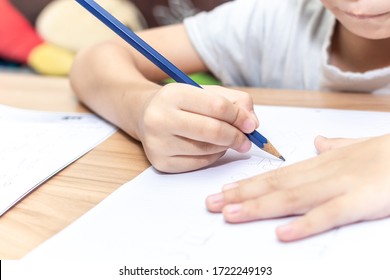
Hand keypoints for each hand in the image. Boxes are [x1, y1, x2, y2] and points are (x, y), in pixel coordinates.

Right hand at [137, 84, 258, 172]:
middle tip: (246, 140)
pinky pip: (199, 164)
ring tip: (225, 140)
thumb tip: (252, 124)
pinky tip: (211, 148)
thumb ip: (235, 102)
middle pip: (212, 131)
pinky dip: (212, 157)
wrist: (144, 114)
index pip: (217, 107)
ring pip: (207, 150)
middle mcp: (160, 118)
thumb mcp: (206, 92)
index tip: (250, 125)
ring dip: (224, 147)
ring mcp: (158, 143)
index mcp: (173, 94)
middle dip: (236, 137)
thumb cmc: (182, 103)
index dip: (239, 117)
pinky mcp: (160, 162)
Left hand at [206, 134, 389, 240]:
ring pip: (291, 197)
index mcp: (320, 164)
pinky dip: (305, 224)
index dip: (248, 184)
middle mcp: (322, 173)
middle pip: (274, 185)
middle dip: (241, 196)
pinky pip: (328, 214)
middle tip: (212, 204)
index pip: (276, 175)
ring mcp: (339, 186)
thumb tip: (317, 142)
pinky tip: (282, 233)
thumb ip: (334, 146)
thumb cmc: (387, 153)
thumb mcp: (355, 148)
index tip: (224, 191)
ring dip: (259, 207)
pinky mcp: (360, 201)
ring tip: (231, 215)